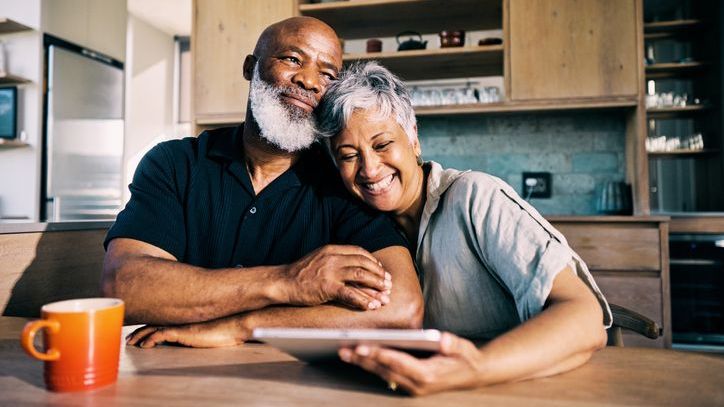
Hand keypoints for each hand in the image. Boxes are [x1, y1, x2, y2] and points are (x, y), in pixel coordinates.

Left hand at [126, 315, 248, 347]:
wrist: (234, 324)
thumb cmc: (226, 327)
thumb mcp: (209, 328)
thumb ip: (199, 329)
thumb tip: (197, 333)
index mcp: (184, 318)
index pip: (161, 320)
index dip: (148, 326)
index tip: (138, 333)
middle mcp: (180, 319)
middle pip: (153, 323)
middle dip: (139, 331)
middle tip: (129, 338)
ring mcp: (180, 325)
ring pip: (153, 328)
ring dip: (140, 336)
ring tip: (131, 343)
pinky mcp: (183, 332)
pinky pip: (161, 335)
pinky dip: (150, 340)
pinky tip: (144, 345)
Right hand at [282, 245, 391, 309]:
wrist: (282, 282)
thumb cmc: (300, 274)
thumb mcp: (319, 259)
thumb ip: (335, 260)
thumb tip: (354, 269)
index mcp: (332, 249)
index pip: (359, 252)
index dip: (373, 261)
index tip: (381, 270)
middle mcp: (333, 258)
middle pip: (363, 263)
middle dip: (379, 274)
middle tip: (388, 284)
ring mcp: (330, 272)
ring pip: (361, 276)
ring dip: (376, 286)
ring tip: (385, 295)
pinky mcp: (327, 287)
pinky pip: (350, 293)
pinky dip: (364, 300)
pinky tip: (371, 306)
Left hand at [339, 332, 482, 395]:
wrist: (473, 374)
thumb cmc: (466, 358)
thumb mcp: (464, 349)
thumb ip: (454, 344)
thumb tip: (444, 340)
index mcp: (428, 375)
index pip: (398, 363)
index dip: (379, 355)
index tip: (362, 347)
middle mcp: (417, 384)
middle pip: (385, 370)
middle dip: (363, 360)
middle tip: (344, 349)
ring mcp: (412, 387)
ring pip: (382, 374)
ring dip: (363, 364)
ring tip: (344, 352)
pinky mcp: (409, 385)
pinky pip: (387, 375)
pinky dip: (372, 366)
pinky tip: (359, 357)